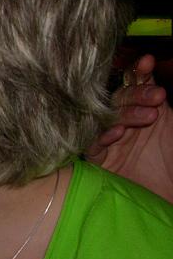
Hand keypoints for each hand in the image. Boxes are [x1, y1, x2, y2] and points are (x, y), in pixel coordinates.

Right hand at [88, 54, 172, 202]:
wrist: (169, 197)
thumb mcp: (171, 124)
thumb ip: (155, 98)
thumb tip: (146, 62)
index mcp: (142, 109)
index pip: (134, 84)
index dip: (138, 71)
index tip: (148, 62)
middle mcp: (124, 121)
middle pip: (119, 98)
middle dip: (137, 94)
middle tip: (157, 98)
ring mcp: (110, 139)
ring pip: (105, 116)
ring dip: (126, 113)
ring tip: (149, 117)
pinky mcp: (98, 160)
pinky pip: (93, 142)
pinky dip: (104, 135)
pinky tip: (119, 133)